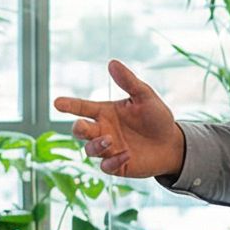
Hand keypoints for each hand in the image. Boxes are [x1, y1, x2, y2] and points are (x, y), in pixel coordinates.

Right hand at [52, 60, 186, 179]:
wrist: (172, 143)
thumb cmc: (157, 117)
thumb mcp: (145, 96)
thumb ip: (128, 81)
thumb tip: (112, 62)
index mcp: (105, 112)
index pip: (82, 108)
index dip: (69, 105)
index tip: (57, 102)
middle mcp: (103, 130)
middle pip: (80, 130)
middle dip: (78, 128)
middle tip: (82, 125)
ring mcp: (109, 149)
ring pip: (90, 150)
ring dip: (96, 145)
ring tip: (110, 139)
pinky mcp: (117, 165)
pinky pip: (106, 166)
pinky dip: (112, 161)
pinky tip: (126, 154)